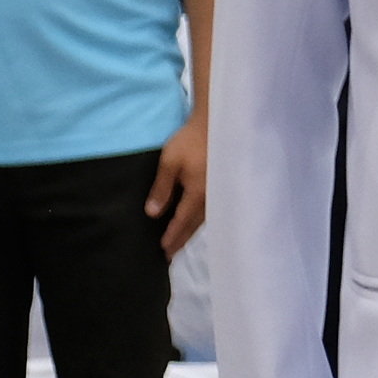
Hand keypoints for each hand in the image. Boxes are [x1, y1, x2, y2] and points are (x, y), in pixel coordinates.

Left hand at [148, 114, 207, 256]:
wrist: (218, 123)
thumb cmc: (191, 141)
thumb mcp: (170, 162)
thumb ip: (161, 189)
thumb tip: (153, 214)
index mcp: (198, 194)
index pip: (182, 222)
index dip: (172, 236)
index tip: (164, 251)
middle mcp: (212, 197)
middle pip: (195, 224)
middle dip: (182, 239)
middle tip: (171, 253)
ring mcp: (220, 191)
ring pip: (205, 218)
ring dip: (192, 230)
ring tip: (183, 240)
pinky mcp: (224, 184)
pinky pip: (211, 208)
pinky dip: (201, 218)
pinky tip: (198, 218)